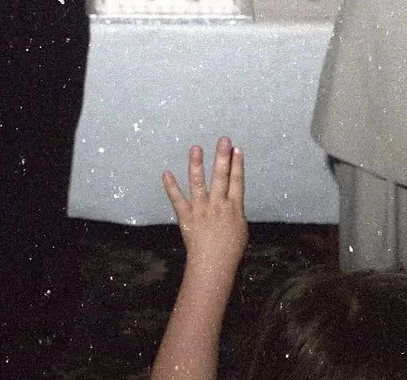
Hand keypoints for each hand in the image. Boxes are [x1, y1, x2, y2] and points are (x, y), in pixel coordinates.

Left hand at [162, 138, 246, 275]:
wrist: (213, 267)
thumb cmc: (230, 251)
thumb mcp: (240, 229)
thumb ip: (235, 211)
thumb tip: (232, 198)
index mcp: (234, 208)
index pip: (237, 181)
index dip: (237, 165)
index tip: (237, 149)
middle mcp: (218, 205)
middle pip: (222, 177)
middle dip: (222, 157)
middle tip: (223, 140)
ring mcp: (201, 210)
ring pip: (199, 183)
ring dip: (197, 165)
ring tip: (196, 148)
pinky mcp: (186, 217)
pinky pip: (178, 200)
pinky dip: (171, 187)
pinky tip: (166, 173)